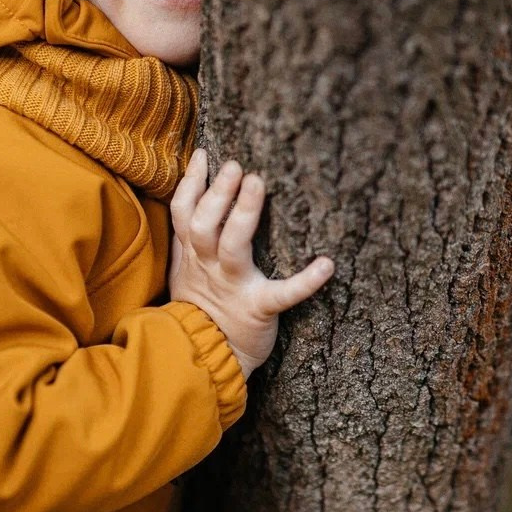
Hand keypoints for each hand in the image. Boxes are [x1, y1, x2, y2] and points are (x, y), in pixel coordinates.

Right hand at [169, 149, 334, 378]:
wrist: (212, 358)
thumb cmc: (203, 307)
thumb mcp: (185, 270)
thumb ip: (187, 237)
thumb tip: (191, 195)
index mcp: (193, 255)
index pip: (184, 213)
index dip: (190, 183)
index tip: (203, 154)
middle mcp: (209, 267)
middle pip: (204, 225)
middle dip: (217, 194)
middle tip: (235, 165)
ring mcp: (234, 287)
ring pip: (233, 247)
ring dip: (244, 214)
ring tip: (257, 183)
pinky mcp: (260, 309)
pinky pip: (284, 294)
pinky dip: (305, 281)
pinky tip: (326, 265)